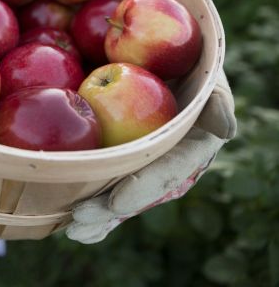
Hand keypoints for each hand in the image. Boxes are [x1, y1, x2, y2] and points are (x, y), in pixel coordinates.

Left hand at [66, 71, 236, 243]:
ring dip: (96, 216)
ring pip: (116, 195)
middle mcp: (164, 163)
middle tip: (80, 218)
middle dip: (109, 210)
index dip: (143, 188)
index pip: (166, 172)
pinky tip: (63, 219)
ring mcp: (140, 164)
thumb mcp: (207, 76)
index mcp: (189, 149)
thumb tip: (224, 130)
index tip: (116, 203)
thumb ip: (215, 100)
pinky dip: (82, 198)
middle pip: (136, 192)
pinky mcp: (117, 158)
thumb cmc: (188, 65)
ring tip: (72, 230)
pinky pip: (99, 180)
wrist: (159, 56)